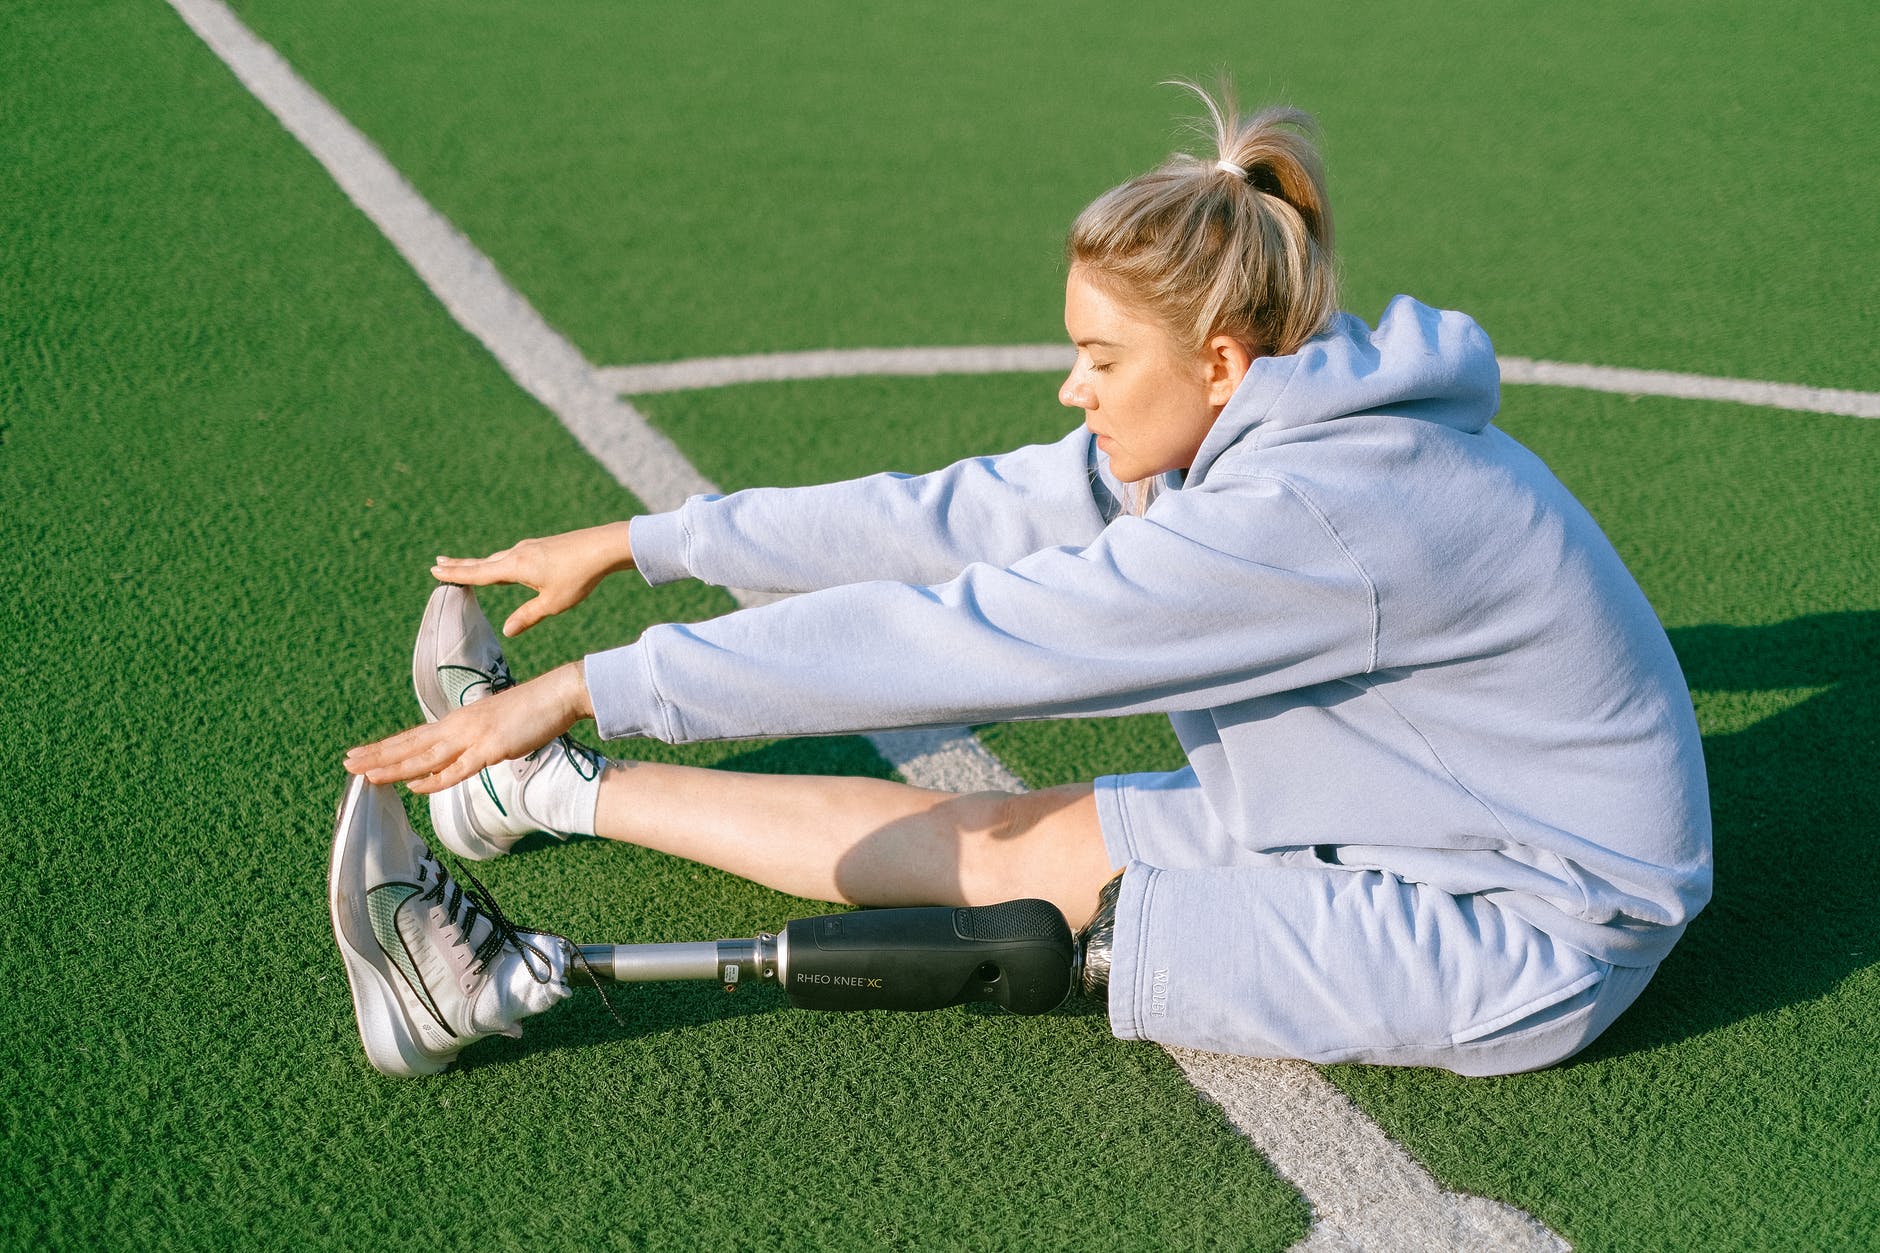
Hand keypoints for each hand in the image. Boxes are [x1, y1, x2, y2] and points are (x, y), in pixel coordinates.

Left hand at [344, 663, 594, 793]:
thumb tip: (463, 758)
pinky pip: (458, 769)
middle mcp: (458, 727)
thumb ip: (474, 743)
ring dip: (394, 767)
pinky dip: (435, 779)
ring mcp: (473, 737)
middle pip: (411, 745)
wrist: (557, 694)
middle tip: (346, 763)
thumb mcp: (494, 728)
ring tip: (366, 775)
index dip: (386, 748)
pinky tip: (415, 786)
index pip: (413, 738)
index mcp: (457, 721)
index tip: (359, 754)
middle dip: (377, 755)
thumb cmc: (531, 711)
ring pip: (425, 757)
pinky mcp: (491, 749)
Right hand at [432, 521, 635, 636]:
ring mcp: (530, 548)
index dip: (456, 574)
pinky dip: (499, 561)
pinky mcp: (542, 546)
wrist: (603, 547)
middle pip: (483, 562)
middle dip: (461, 565)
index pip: (479, 573)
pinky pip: (513, 556)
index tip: (435, 570)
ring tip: (466, 565)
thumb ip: (528, 616)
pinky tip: (506, 564)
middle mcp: (518, 554)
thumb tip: (507, 631)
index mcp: (515, 567)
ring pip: (498, 558)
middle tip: (439, 563)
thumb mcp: (553, 603)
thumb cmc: (579, 577)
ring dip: (480, 562)